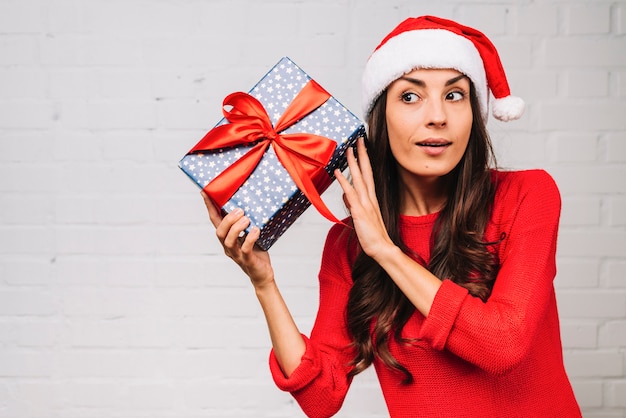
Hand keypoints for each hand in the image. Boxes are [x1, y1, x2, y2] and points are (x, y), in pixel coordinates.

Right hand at [201, 192, 274, 288]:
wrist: (262, 275)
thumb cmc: (256, 253)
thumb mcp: (250, 234)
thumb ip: (247, 223)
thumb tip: (250, 202)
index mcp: (227, 238)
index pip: (215, 221)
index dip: (209, 207)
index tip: (205, 192)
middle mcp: (229, 247)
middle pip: (220, 232)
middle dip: (227, 219)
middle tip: (240, 210)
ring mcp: (237, 255)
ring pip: (228, 241)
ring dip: (236, 228)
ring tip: (247, 219)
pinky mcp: (247, 261)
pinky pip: (245, 249)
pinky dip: (250, 238)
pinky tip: (256, 230)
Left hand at [334, 137, 394, 259]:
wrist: (382, 248)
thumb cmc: (373, 236)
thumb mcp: (362, 217)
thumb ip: (354, 205)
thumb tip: (347, 196)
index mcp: (372, 199)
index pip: (369, 175)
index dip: (366, 160)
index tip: (363, 148)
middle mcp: (369, 198)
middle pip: (366, 172)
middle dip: (362, 155)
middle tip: (359, 140)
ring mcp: (365, 204)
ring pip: (359, 179)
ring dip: (353, 164)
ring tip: (348, 150)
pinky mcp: (360, 211)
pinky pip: (351, 193)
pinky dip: (344, 181)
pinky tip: (338, 172)